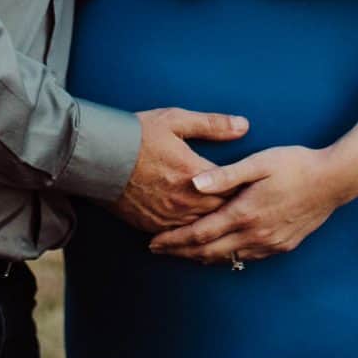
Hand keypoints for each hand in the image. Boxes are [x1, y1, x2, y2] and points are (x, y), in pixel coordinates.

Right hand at [107, 107, 249, 233]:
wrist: (97, 156)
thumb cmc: (136, 134)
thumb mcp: (175, 120)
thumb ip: (212, 124)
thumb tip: (244, 125)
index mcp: (194, 173)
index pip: (233, 187)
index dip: (248, 189)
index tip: (260, 189)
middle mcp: (184, 200)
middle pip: (221, 212)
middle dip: (236, 210)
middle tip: (253, 211)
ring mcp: (168, 216)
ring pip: (203, 228)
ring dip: (217, 225)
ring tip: (234, 226)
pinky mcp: (153, 226)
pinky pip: (181, 237)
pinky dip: (193, 235)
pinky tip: (203, 235)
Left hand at [146, 145, 357, 264]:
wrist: (334, 181)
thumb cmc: (295, 164)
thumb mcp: (259, 162)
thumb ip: (225, 175)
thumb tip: (194, 184)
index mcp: (245, 213)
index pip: (200, 234)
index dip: (173, 240)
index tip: (152, 242)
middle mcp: (255, 235)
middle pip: (208, 253)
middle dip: (179, 253)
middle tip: (156, 251)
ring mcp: (269, 244)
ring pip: (227, 259)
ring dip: (200, 258)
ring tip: (179, 254)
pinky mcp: (281, 246)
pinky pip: (246, 258)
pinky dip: (225, 258)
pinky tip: (217, 253)